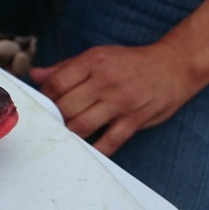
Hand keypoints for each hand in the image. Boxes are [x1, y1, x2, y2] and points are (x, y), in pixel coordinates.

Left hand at [28, 43, 200, 155]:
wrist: (174, 66)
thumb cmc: (129, 63)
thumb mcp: (97, 56)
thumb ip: (65, 68)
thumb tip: (35, 75)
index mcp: (93, 62)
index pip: (57, 84)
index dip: (43, 97)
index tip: (41, 104)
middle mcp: (106, 81)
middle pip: (66, 107)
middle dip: (53, 118)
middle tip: (50, 123)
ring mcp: (121, 102)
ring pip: (82, 125)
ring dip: (68, 134)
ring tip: (63, 136)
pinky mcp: (134, 119)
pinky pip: (110, 141)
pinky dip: (95, 150)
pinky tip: (84, 153)